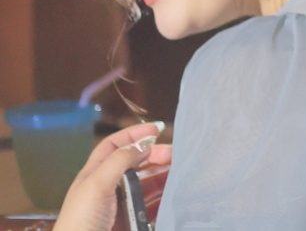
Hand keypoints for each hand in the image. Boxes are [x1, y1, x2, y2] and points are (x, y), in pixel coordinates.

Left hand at [53, 123, 169, 230]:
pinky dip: (165, 198)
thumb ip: (119, 161)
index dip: (134, 134)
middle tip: (174, 154)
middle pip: (135, 162)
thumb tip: (142, 143)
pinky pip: (152, 205)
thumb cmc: (81, 219)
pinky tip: (174, 194)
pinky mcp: (131, 220)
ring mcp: (120, 204)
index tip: (157, 129)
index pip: (114, 145)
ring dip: (163, 175)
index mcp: (95, 173)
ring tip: (179, 173)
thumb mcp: (96, 184)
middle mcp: (108, 186)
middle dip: (154, 154)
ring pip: (146, 183)